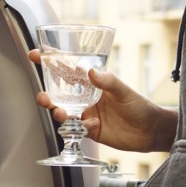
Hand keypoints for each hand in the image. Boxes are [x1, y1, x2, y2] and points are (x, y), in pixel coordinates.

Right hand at [29, 52, 166, 152]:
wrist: (150, 131)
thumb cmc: (139, 106)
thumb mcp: (124, 91)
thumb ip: (107, 81)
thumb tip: (90, 72)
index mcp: (92, 83)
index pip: (67, 70)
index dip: (50, 62)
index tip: (35, 54)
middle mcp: (86, 98)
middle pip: (59, 94)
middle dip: (47, 94)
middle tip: (43, 96)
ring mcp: (86, 115)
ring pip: (63, 112)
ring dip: (57, 111)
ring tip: (59, 112)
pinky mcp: (90, 131)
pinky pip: (76, 129)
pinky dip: (80, 126)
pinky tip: (93, 124)